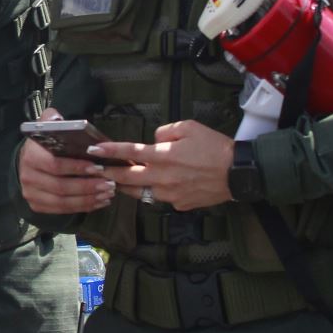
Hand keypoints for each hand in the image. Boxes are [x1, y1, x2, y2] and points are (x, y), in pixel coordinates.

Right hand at [18, 108, 115, 214]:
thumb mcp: (46, 128)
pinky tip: (98, 202)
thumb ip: (51, 120)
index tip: (98, 167)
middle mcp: (27, 177)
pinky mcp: (36, 206)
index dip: (77, 168)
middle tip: (109, 184)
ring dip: (88, 199)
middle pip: (60, 186)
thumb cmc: (44, 145)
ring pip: (62, 202)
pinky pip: (62, 210)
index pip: (55, 165)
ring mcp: (31, 194)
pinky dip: (82, 207)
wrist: (28, 163)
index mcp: (30, 156)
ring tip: (107, 194)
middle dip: (87, 187)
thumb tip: (56, 118)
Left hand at [88, 119, 234, 210]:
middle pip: (126, 178)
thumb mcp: (190, 128)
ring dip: (127, 186)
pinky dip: (154, 192)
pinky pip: (160, 198)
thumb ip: (165, 132)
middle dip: (108, 174)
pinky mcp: (179, 204)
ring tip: (117, 181)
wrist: (238, 173)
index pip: (130, 152)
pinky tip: (154, 186)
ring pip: (140, 192)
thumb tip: (154, 141)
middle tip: (96, 171)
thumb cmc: (215, 147)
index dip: (110, 151)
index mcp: (163, 156)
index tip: (94, 150)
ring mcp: (169, 194)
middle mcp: (162, 177)